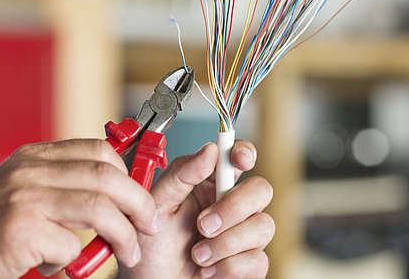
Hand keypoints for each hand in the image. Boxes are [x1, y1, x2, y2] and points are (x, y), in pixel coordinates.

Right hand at [0, 139, 158, 277]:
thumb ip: (60, 184)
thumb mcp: (22, 191)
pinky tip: (59, 268)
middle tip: (148, 225)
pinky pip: (70, 244)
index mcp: (34, 156)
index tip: (141, 196)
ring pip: (99, 207)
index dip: (129, 173)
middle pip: (106, 174)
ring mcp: (23, 196)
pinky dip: (75, 261)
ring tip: (128, 252)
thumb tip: (113, 192)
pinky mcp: (20, 228)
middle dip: (139, 202)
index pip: (98, 150)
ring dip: (123, 234)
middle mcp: (29, 169)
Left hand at [118, 141, 273, 278]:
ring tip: (197, 255)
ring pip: (263, 225)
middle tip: (203, 225)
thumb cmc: (153, 245)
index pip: (237, 157)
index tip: (239, 159)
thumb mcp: (157, 205)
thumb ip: (181, 175)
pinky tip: (207, 270)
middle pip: (260, 190)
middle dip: (233, 208)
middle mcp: (231, 205)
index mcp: (209, 184)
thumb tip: (209, 150)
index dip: (244, 152)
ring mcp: (244, 234)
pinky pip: (258, 259)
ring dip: (225, 244)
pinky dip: (227, 267)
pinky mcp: (250, 263)